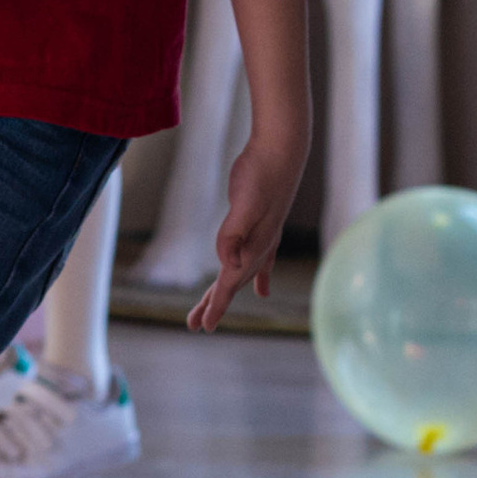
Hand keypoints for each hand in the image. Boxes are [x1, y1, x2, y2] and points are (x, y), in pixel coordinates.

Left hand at [187, 134, 307, 332]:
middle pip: (232, 282)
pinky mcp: (263, 224)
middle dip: (214, 304)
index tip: (203, 327)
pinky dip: (259, 276)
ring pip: (242, 272)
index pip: (229, 283)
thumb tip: (227, 266)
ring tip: (212, 310)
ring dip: (228, 291)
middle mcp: (260, 245)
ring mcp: (264, 235)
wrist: (283, 149)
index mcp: (253, 245)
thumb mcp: (244, 203)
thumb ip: (234, 234)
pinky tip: (263, 290)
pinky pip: (261, 260)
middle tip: (194, 325)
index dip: (215, 306)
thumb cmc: (261, 174)